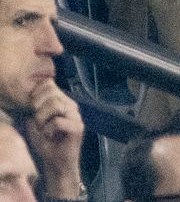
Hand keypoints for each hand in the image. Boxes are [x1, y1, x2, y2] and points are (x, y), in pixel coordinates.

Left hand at [25, 79, 83, 198]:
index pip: (50, 84)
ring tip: (44, 130)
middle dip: (39, 109)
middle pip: (52, 93)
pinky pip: (57, 122)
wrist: (56, 165)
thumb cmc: (46, 144)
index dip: (37, 94)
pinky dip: (48, 130)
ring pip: (56, 105)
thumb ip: (35, 109)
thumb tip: (34, 98)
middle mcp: (71, 106)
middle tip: (38, 123)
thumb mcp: (36, 123)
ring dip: (43, 119)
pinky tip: (50, 137)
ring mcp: (76, 116)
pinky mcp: (78, 127)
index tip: (32, 109)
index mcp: (63, 101)